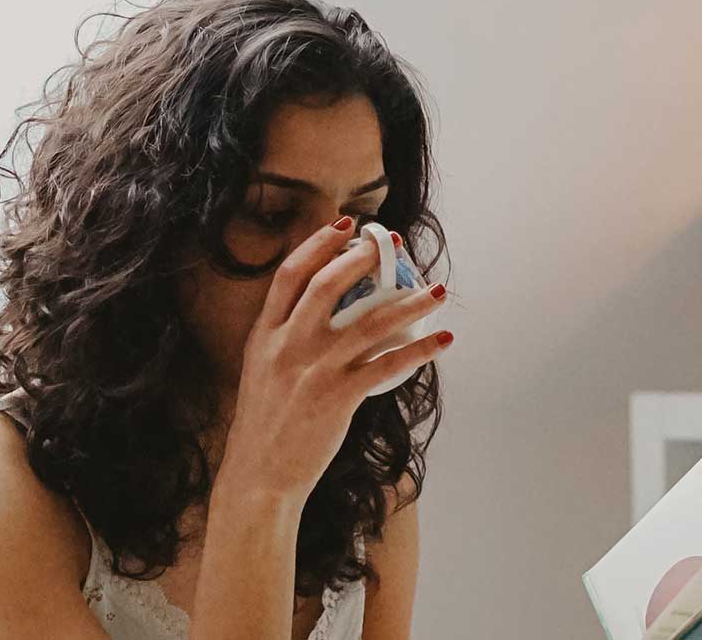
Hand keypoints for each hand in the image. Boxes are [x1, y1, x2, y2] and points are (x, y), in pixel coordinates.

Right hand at [217, 217, 451, 500]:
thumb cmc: (265, 424)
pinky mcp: (338, 397)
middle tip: (394, 245)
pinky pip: (388, 365)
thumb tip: (325, 313)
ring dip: (410, 303)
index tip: (346, 226)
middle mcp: (288, 345)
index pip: (290, 275)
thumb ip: (285, 338)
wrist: (259, 475)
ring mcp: (313, 370)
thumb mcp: (261, 370)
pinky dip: (420, 351)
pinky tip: (443, 341)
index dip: (318, 244)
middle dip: (364, 259)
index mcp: (265, 335)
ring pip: (370, 323)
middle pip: (328, 286)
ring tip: (437, 290)